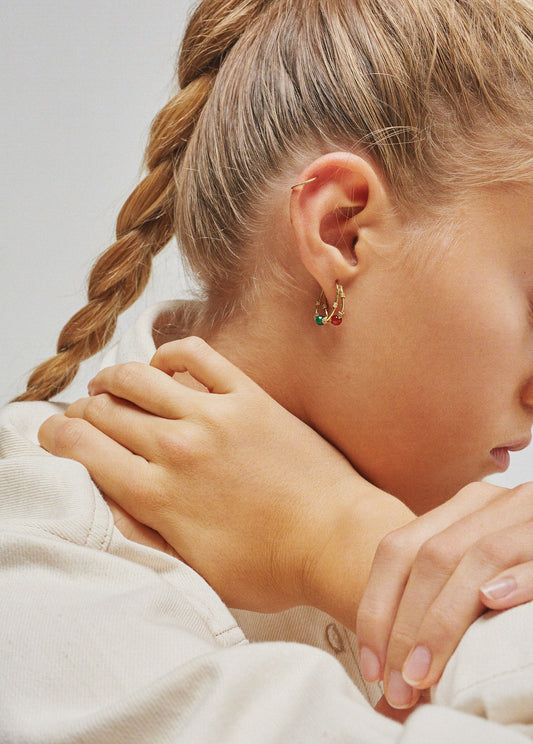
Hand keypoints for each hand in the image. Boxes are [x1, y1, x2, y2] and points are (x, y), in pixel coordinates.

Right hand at [39, 337, 412, 615]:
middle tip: (83, 417)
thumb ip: (144, 535)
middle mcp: (179, 448)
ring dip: (112, 378)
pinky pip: (197, 355)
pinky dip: (170, 353)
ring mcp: (215, 415)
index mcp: (160, 495)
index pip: (84, 448)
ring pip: (139, 377)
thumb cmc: (271, 566)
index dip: (57, 436)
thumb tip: (107, 501)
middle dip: (82, 412)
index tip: (55, 434)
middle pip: (105, 411)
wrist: (337, 539)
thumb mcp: (195, 571)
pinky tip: (162, 367)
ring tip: (107, 386)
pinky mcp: (249, 396)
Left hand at [356, 480, 532, 708]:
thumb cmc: (516, 577)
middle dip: (408, 625)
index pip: (398, 549)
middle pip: (433, 556)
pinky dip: (516, 581)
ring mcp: (528, 515)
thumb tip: (388, 693)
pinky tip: (493, 602)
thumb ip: (435, 608)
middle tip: (400, 684)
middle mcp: (491, 504)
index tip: (371, 667)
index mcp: (461, 509)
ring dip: (446, 619)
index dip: (377, 608)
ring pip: (479, 556)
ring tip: (425, 670)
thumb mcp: (469, 581)